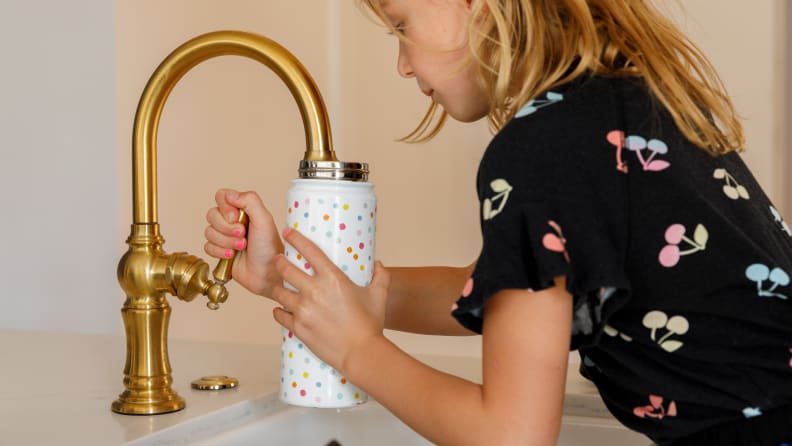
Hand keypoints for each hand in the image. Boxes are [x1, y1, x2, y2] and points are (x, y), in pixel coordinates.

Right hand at [204, 189, 283, 296]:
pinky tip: (232, 256)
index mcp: (243, 209)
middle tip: (242, 235)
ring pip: (208, 232)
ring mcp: (225, 236)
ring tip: (241, 247)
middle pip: (212, 215)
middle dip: (226, 228)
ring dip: (225, 241)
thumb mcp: (264, 219)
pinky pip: (207, 247)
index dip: (224, 207)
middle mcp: (232, 220)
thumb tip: (229, 194)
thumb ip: (249, 201)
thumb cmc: (270, 248)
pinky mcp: (219, 251)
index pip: (221, 196)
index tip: (235, 217)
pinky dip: (220, 252)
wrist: (268, 273)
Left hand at [271, 228, 389, 372]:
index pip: (309, 251)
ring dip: (277, 287)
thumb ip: (380, 276)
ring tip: (279, 286)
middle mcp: (314, 291)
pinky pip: (279, 315)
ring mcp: (303, 310)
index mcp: (333, 278)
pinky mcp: (298, 327)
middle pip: (285, 269)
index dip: (295, 238)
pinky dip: (278, 311)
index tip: (288, 232)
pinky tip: (280, 310)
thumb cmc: (370, 324)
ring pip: (278, 291)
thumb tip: (378, 264)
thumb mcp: (379, 296)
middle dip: (279, 262)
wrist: (361, 353)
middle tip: (279, 260)